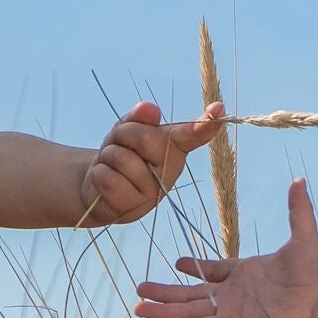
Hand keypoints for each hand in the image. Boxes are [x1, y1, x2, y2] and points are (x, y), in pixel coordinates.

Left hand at [82, 101, 225, 225]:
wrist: (99, 186)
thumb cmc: (120, 153)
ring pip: (122, 159)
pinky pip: (110, 180)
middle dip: (124, 135)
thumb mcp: (127, 130)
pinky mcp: (133, 209)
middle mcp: (170, 171)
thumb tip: (149, 109)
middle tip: (119, 144)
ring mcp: (154, 193)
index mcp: (174, 147)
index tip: (218, 109)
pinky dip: (99, 174)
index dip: (206, 123)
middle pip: (145, 138)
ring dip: (108, 156)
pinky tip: (104, 180)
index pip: (193, 134)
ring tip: (112, 165)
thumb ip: (139, 118)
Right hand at [134, 177, 317, 317]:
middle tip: (141, 289)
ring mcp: (231, 311)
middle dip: (166, 292)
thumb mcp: (304, 237)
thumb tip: (299, 180)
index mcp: (247, 274)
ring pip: (189, 311)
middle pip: (192, 294)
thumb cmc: (316, 278)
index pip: (214, 271)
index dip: (196, 267)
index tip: (178, 263)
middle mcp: (235, 294)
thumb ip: (298, 210)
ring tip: (138, 308)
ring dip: (163, 309)